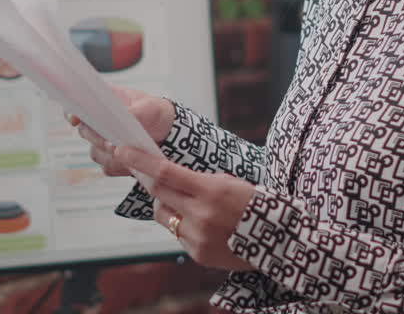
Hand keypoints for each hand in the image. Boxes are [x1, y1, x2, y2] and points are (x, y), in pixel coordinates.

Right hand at [66, 84, 174, 177]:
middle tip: (111, 143)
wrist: (170, 134)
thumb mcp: (151, 108)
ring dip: (111, 154)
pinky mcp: (111, 160)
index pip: (77, 104)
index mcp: (104, 102)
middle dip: (97, 138)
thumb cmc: (157, 113)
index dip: (72, 111)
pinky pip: (108, 167)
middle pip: (84, 131)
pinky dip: (120, 166)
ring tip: (129, 153)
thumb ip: (135, 112)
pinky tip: (133, 163)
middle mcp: (99, 122)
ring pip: (95, 153)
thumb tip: (122, 119)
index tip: (75, 119)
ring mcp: (103, 142)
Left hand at [115, 146, 255, 270]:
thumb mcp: (232, 182)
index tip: (121, 149)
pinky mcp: (198, 253)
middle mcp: (202, 215)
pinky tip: (204, 224)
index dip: (139, 160)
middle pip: (158, 192)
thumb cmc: (257, 204)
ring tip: (189, 203)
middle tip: (139, 167)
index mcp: (212, 190)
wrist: (282, 242)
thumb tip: (166, 175)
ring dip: (166, 204)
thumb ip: (199, 180)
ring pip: (163, 214)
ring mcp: (198, 237)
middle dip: (146, 178)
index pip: (164, 172)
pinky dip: (182, 224)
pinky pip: (177, 233)